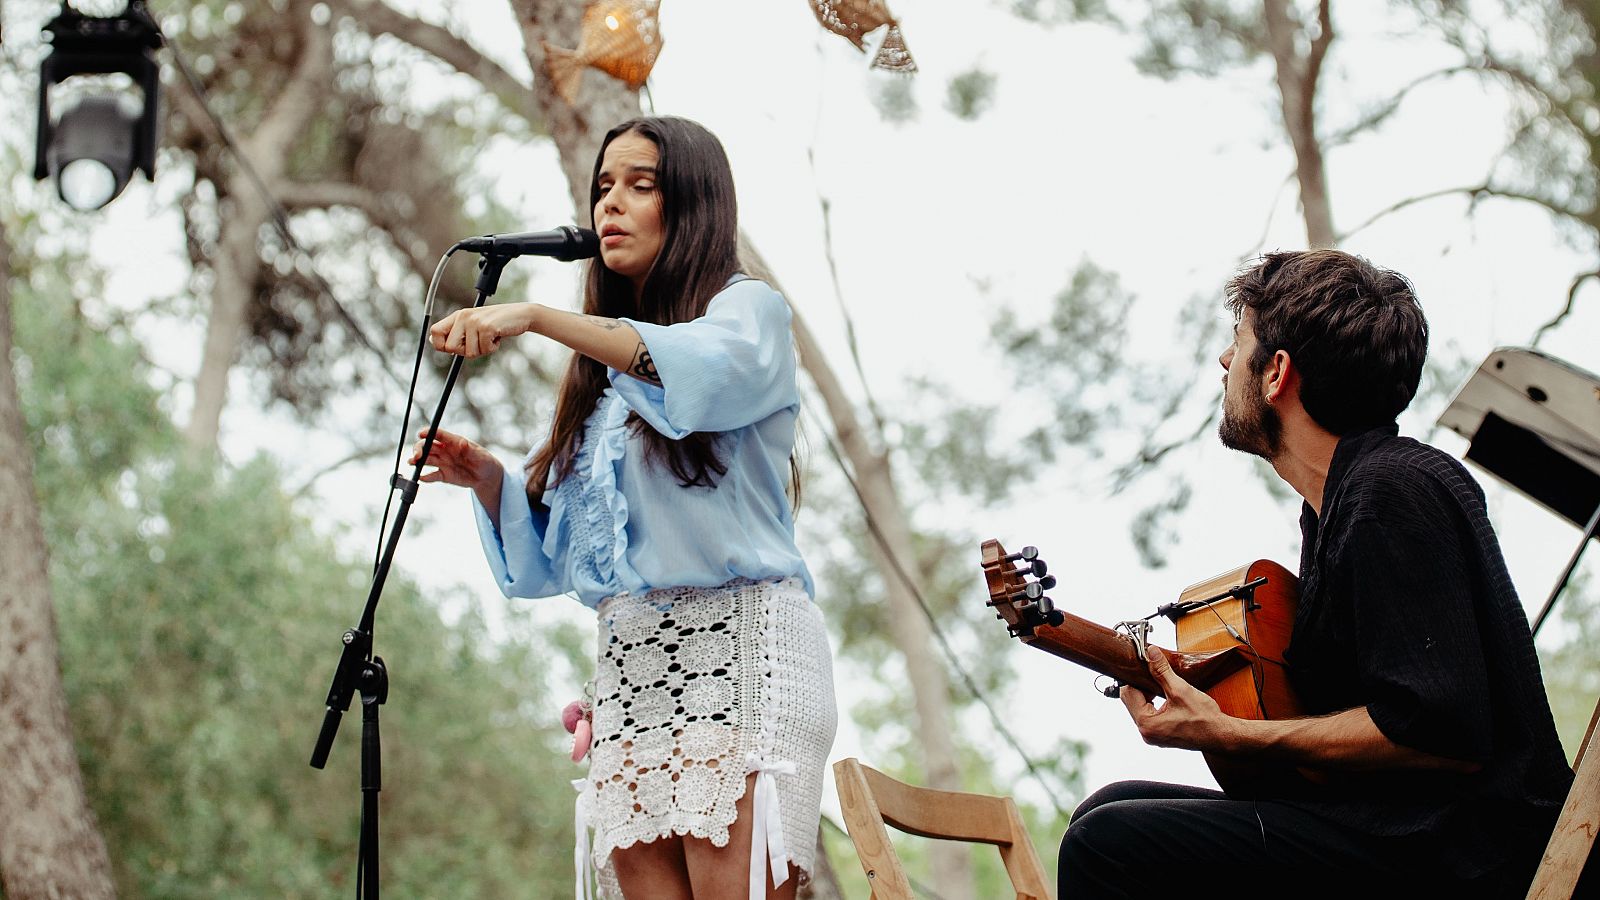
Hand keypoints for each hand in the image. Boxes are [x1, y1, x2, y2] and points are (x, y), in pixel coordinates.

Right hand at [407, 428, 499, 489]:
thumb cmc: (485, 461)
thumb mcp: (480, 455)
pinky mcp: (443, 475)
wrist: (486, 477)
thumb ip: (470, 450)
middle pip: (427, 446)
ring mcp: (443, 462)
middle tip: (417, 456)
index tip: (421, 434)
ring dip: (417, 461)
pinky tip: (421, 478)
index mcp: (454, 442)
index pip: (439, 434)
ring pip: (426, 459)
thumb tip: (462, 442)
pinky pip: (432, 476)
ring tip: (412, 463)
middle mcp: (445, 450)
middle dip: (419, 449)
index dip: (428, 432)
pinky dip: (425, 477)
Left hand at [430, 304, 540, 357]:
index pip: (434, 332)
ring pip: (469, 352)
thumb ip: (455, 333)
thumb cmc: (497, 323)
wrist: (521, 315)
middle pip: (450, 347)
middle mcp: (463, 316)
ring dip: (483, 350)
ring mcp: (474, 321)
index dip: (441, 345)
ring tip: (491, 337)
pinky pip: (484, 349)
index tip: (455, 347)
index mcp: (458, 316)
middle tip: (479, 342)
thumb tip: (433, 342)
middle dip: (466, 351)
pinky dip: (493, 348)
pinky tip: (497, 337)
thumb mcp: (473, 326)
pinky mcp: (486, 327)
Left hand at [1119, 646, 1235, 752]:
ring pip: (1140, 706)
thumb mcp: (1180, 690)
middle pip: (1132, 700)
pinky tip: (1166, 696)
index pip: (1128, 693)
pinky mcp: (1160, 734)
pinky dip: (1154, 702)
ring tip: (1163, 686)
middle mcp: (1146, 732)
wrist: (1221, 736)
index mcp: (1147, 724)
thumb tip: (1150, 653)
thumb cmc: (1205, 719)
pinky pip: (1149, 714)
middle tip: (1156, 675)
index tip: (1146, 666)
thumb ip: (1162, 671)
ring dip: (1148, 693)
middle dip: (1142, 685)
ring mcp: (1152, 735)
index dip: (1136, 677)